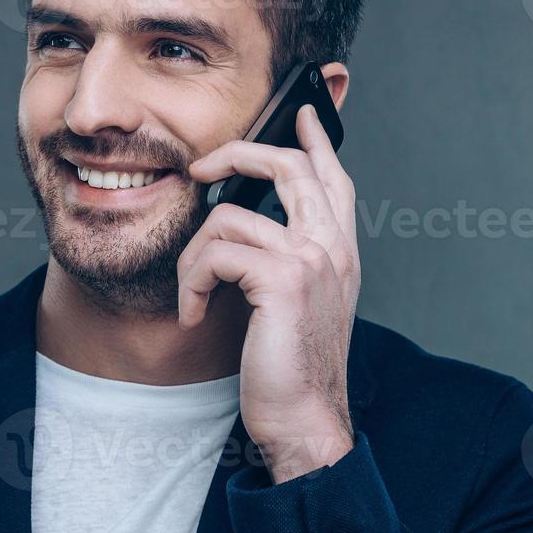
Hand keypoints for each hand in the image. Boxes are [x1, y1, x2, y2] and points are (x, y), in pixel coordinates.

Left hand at [178, 103, 360, 483]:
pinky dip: (191, 283)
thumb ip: (290, 261)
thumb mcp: (300, 305)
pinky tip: (194, 314)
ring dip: (193, 259)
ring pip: (228, 219)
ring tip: (193, 295)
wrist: (306, 421)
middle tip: (201, 168)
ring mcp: (312, 258)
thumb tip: (251, 229)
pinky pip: (214, 253)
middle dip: (237, 155)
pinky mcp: (283, 279)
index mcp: (340, 251)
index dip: (316, 140)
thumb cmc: (293, 370)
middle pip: (289, 166)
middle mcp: (334, 246)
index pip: (334, 177)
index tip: (301, 111)